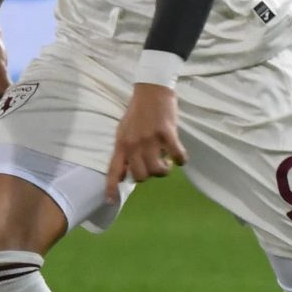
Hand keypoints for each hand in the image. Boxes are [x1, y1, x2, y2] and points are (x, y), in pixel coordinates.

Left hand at [103, 84, 185, 203]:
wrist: (152, 89)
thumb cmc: (137, 112)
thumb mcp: (124, 132)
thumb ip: (124, 152)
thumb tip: (124, 174)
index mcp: (121, 144)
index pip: (113, 170)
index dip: (111, 188)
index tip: (110, 202)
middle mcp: (133, 144)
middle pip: (140, 176)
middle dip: (149, 175)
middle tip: (155, 165)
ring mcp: (150, 140)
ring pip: (158, 170)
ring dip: (165, 170)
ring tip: (167, 161)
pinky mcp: (167, 134)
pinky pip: (176, 156)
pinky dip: (180, 160)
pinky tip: (180, 156)